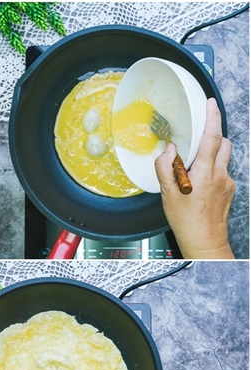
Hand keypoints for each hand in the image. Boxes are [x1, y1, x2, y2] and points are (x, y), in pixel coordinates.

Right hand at [154, 98, 234, 258]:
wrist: (205, 240)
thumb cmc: (186, 220)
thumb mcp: (167, 193)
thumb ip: (165, 167)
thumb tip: (169, 150)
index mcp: (204, 172)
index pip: (212, 137)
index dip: (212, 117)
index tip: (210, 104)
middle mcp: (220, 174)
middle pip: (223, 142)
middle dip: (213, 134)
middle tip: (199, 134)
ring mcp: (227, 182)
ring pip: (225, 156)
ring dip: (213, 152)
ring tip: (196, 162)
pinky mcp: (230, 190)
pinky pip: (223, 171)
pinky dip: (212, 169)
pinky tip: (199, 182)